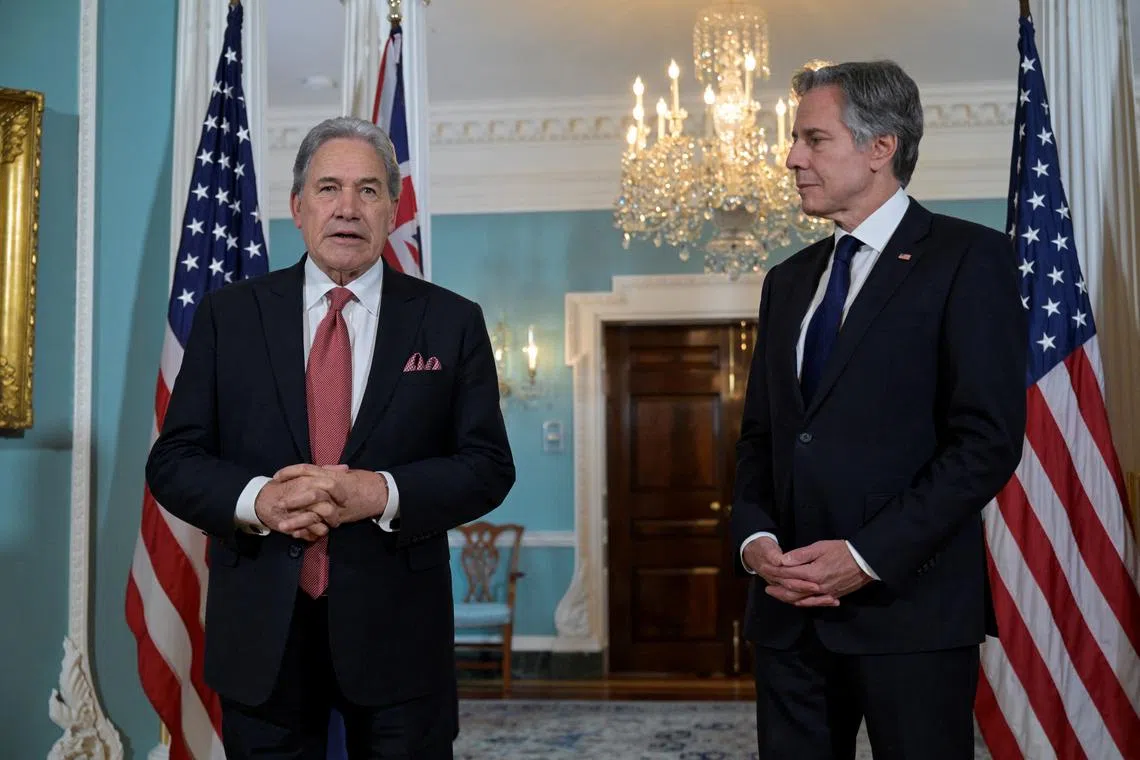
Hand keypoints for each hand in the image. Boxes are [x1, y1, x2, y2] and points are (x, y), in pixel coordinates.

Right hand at [253, 472, 338, 541]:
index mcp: (307, 480)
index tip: (343, 500)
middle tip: (337, 519)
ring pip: (320, 522)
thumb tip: (345, 468)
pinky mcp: (292, 524)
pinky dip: (316, 533)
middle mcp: (303, 494)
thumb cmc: (286, 487)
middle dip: (334, 515)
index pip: (331, 485)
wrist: (262, 501)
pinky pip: (311, 532)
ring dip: (327, 526)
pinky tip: (316, 531)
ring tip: (329, 526)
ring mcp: (298, 511)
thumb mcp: (304, 475)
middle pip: (327, 507)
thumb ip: (326, 471)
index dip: (340, 493)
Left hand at [272, 464, 388, 535]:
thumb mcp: (346, 473)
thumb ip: (330, 472)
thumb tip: (317, 470)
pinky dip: (308, 531)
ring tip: (281, 526)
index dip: (290, 472)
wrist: (381, 493)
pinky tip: (296, 535)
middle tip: (276, 503)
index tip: (276, 477)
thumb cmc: (364, 481)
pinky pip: (321, 525)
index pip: (307, 469)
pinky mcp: (339, 518)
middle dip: (292, 498)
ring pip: (313, 513)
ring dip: (296, 521)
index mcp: (332, 474)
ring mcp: (336, 505)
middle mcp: (333, 489)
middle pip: (309, 491)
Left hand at [743, 537, 837, 606]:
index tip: (766, 569)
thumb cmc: (843, 551)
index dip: (776, 571)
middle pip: (792, 591)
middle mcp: (817, 587)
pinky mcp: (832, 596)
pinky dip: (803, 603)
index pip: (789, 574)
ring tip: (778, 595)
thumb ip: (801, 555)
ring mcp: (825, 594)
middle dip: (778, 589)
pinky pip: (814, 603)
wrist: (865, 562)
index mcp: (813, 573)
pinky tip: (797, 602)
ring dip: (788, 598)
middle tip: (767, 588)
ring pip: (802, 600)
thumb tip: (783, 560)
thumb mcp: (821, 547)